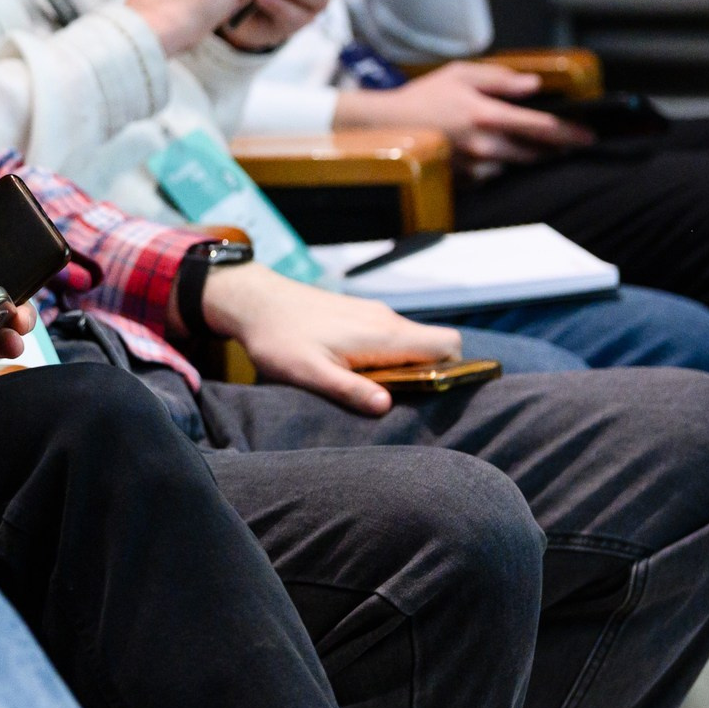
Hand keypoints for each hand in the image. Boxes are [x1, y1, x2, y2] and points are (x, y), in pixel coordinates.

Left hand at [193, 263, 459, 415]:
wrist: (254, 300)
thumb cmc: (279, 338)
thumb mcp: (310, 373)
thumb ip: (350, 390)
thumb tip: (387, 406)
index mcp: (383, 335)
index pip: (448, 344)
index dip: (454, 370)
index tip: (435, 394)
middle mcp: (386, 320)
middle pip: (434, 346)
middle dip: (429, 373)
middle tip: (401, 399)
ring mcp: (373, 313)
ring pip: (410, 342)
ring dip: (404, 366)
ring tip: (374, 389)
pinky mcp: (359, 313)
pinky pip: (389, 336)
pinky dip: (386, 356)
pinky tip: (357, 371)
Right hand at [334, 61, 593, 168]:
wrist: (384, 126)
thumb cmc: (421, 97)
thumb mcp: (460, 74)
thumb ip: (500, 79)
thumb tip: (533, 86)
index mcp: (487, 115)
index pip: (542, 127)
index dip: (570, 132)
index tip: (588, 135)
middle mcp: (484, 144)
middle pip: (534, 153)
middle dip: (551, 148)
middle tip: (562, 141)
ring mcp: (472, 165)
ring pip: (513, 166)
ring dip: (522, 157)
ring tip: (518, 144)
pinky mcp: (462, 179)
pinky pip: (490, 175)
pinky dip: (495, 165)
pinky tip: (485, 152)